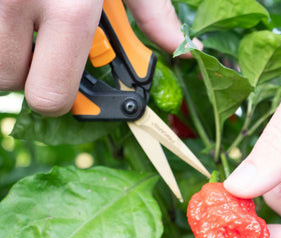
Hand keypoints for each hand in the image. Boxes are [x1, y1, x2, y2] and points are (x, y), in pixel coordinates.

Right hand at [0, 0, 191, 115]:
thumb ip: (153, 13)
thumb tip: (182, 51)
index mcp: (70, 9)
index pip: (51, 95)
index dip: (60, 102)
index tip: (66, 90)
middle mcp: (18, 2)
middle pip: (9, 81)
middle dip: (27, 75)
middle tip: (44, 50)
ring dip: (8, 51)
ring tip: (31, 24)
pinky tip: (14, 12)